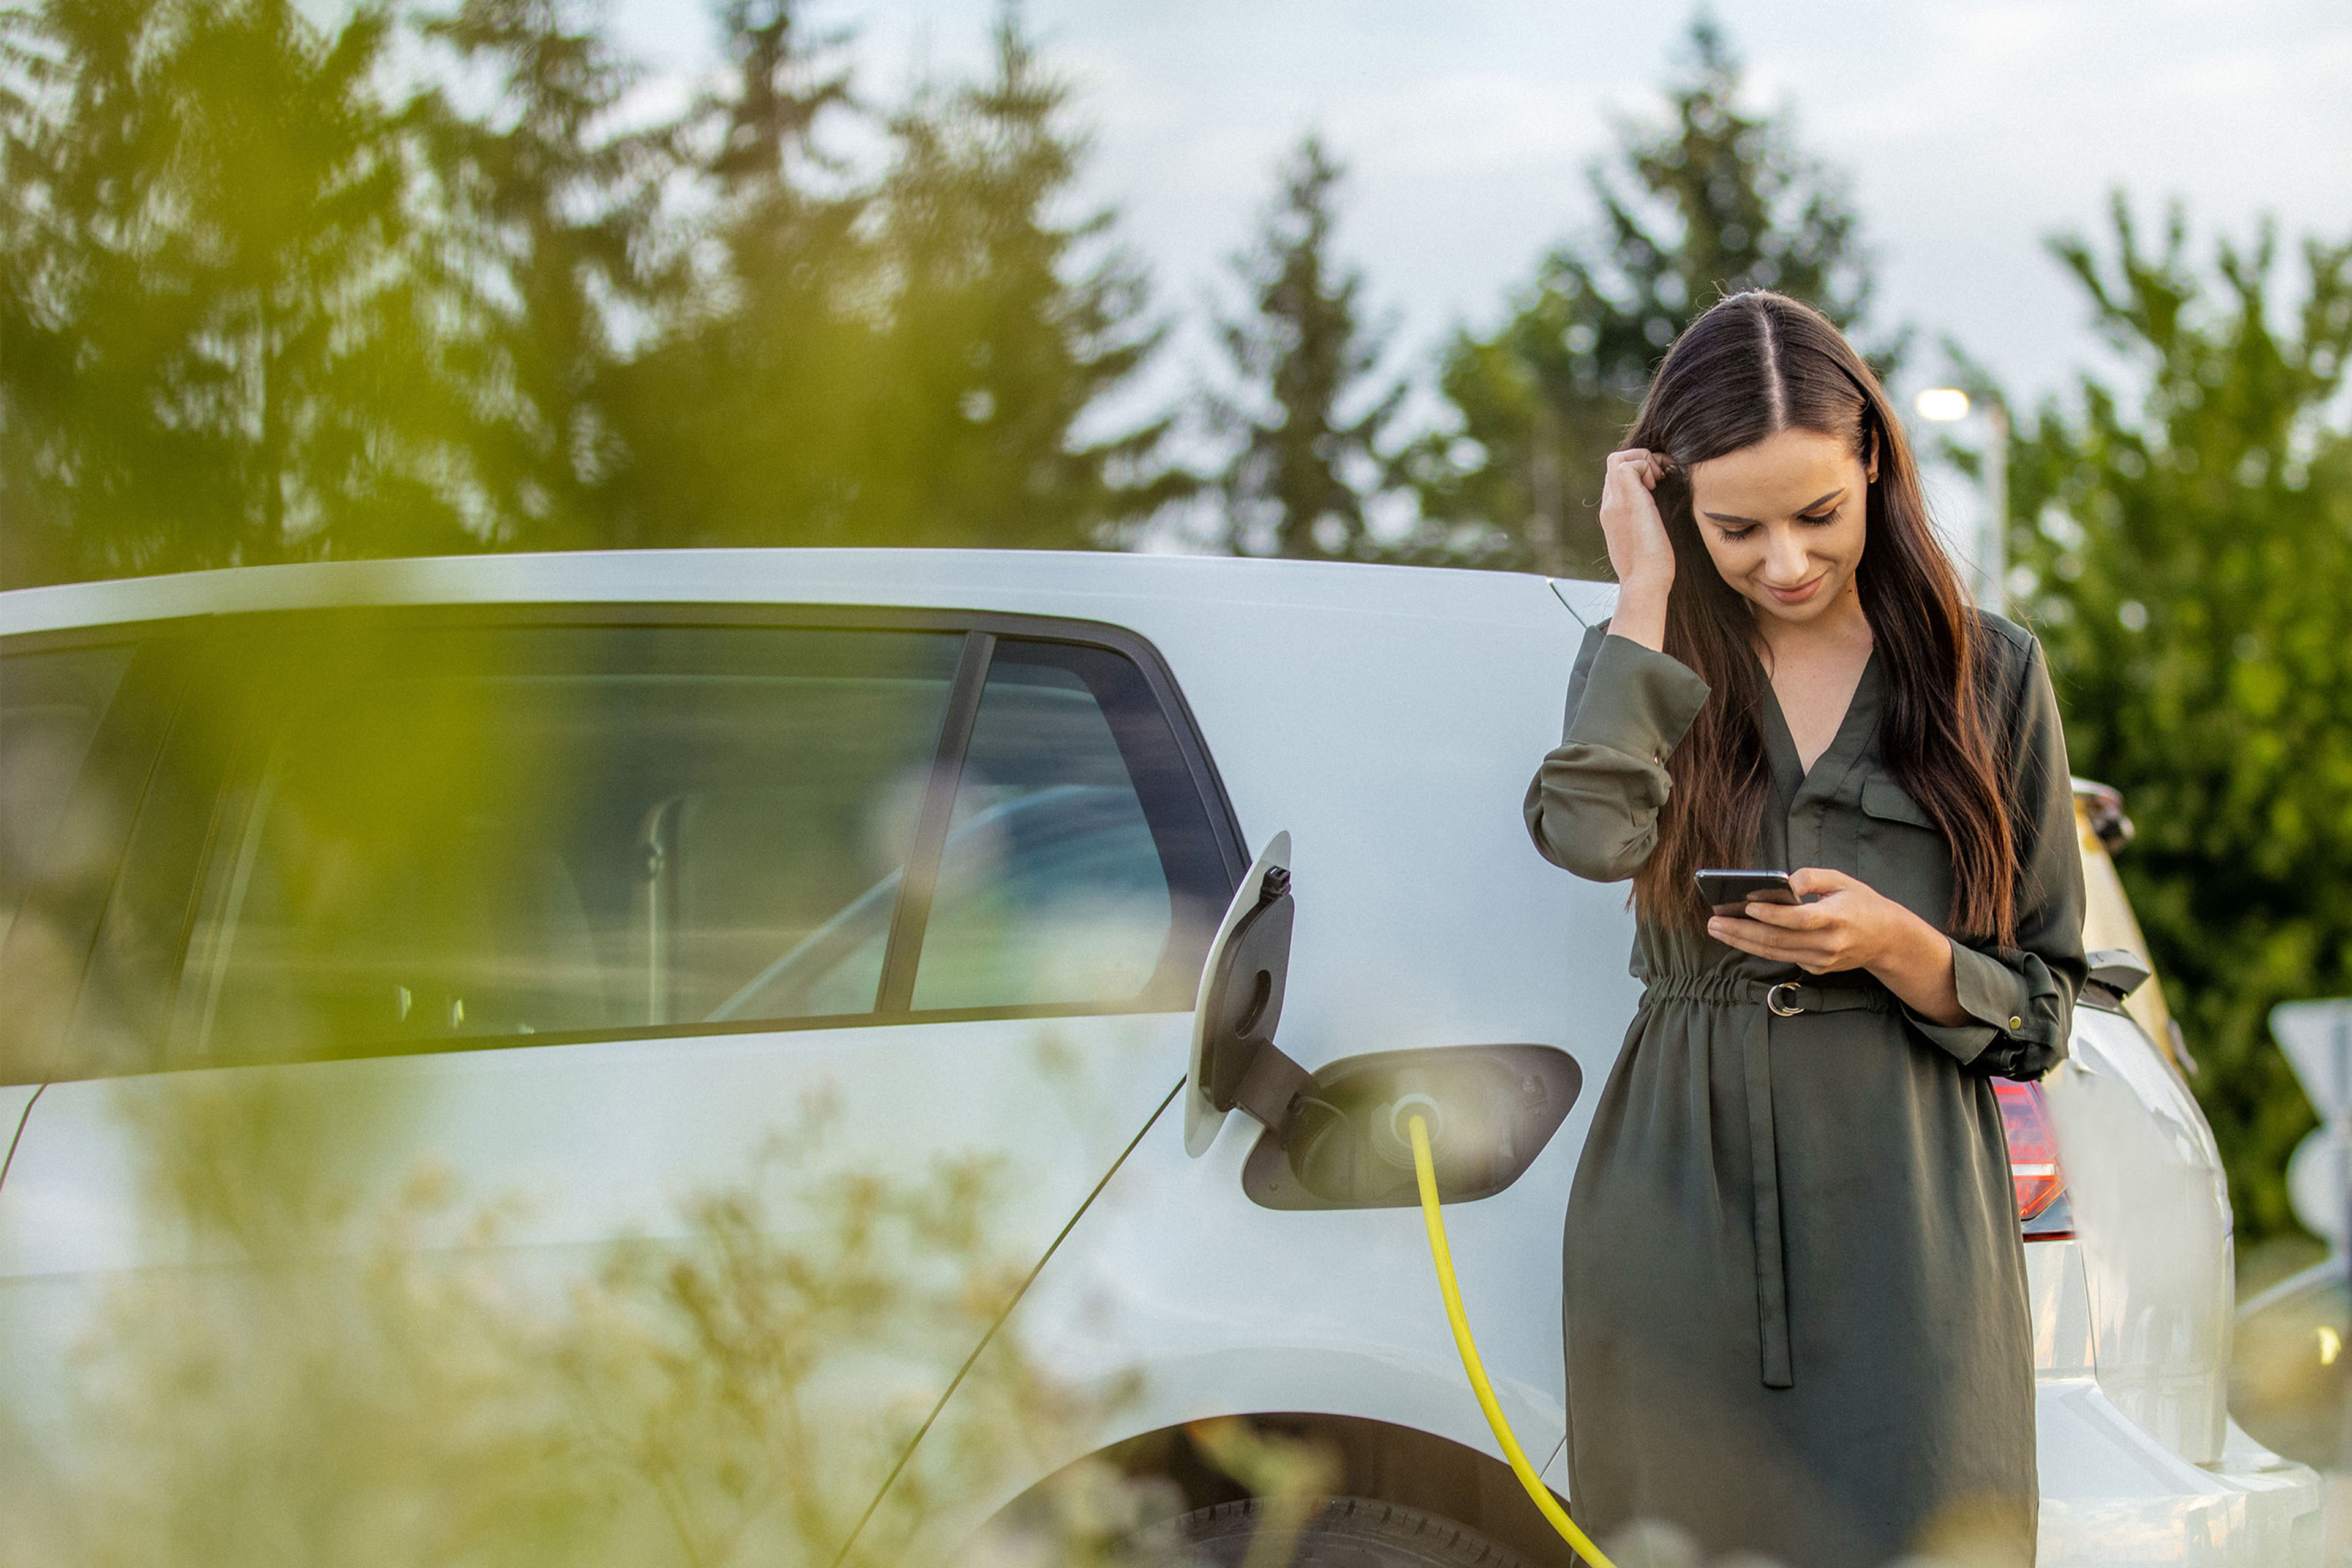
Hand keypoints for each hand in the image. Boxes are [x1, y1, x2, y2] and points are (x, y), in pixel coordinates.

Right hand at [1599, 449, 1674, 648]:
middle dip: (1642, 461)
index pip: (1617, 479)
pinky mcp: (1625, 498)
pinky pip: (1628, 463)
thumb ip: (1644, 527)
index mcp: (1613, 515)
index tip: (1659, 484)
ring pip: (1618, 458)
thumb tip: (1658, 522)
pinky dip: (1646, 465)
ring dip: (1644, 460)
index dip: (1639, 472)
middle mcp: (1610, 505)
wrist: (1644, 582)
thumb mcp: (1645, 543)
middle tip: (1662, 477)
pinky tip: (1659, 483)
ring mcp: (1614, 501)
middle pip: (1615, 464)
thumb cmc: (1652, 569)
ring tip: (1660, 478)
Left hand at [1706, 867, 1967, 1025]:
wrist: (1888, 940)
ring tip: (1717, 929)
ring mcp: (1822, 960)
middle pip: (1778, 940)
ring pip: (1775, 953)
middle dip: (1742, 931)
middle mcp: (1828, 944)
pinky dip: (1759, 948)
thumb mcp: (1843, 881)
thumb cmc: (1863, 904)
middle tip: (1713, 922)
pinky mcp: (1817, 969)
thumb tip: (1781, 882)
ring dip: (1742, 942)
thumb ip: (1812, 877)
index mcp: (1837, 918)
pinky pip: (1783, 957)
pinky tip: (1739, 937)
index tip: (1747, 905)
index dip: (1772, 914)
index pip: (1799, 920)